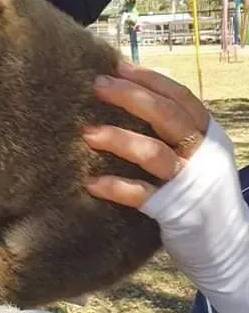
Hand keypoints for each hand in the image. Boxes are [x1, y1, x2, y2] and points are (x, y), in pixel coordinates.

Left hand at [82, 59, 209, 207]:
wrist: (226, 246)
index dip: (150, 79)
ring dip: (118, 139)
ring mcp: (190, 182)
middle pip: (166, 116)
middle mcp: (204, 153)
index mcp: (209, 134)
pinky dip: (115, 186)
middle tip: (97, 86)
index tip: (118, 66)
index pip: (180, 97)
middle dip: (130, 97)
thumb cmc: (199, 190)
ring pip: (153, 152)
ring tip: (87, 133)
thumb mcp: (196, 153)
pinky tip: (91, 182)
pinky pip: (141, 193)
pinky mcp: (176, 210)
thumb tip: (127, 93)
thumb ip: (172, 129)